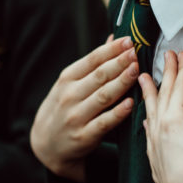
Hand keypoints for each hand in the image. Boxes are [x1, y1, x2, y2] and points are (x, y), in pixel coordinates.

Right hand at [31, 36, 138, 181]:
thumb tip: (113, 38)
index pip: (92, 60)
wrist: (46, 143)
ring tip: (136, 71)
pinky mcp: (84, 136)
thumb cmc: (63, 107)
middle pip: (99, 76)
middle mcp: (70, 95)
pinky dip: (117, 113)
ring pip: (103, 96)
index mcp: (67, 79)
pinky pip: (104, 122)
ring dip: (121, 82)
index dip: (112, 49)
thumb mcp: (70, 83)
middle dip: (119, 63)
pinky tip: (130, 103)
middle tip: (135, 53)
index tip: (128, 41)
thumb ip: (93, 63)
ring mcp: (76, 116)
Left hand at [141, 51, 182, 182]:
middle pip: (163, 95)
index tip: (181, 52)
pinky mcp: (156, 162)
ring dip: (149, 95)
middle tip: (164, 57)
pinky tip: (147, 121)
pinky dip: (147, 122)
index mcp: (174, 121)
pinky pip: (147, 135)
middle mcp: (161, 130)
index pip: (180, 87)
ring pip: (150, 113)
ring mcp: (156, 146)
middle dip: (166, 74)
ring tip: (143, 80)